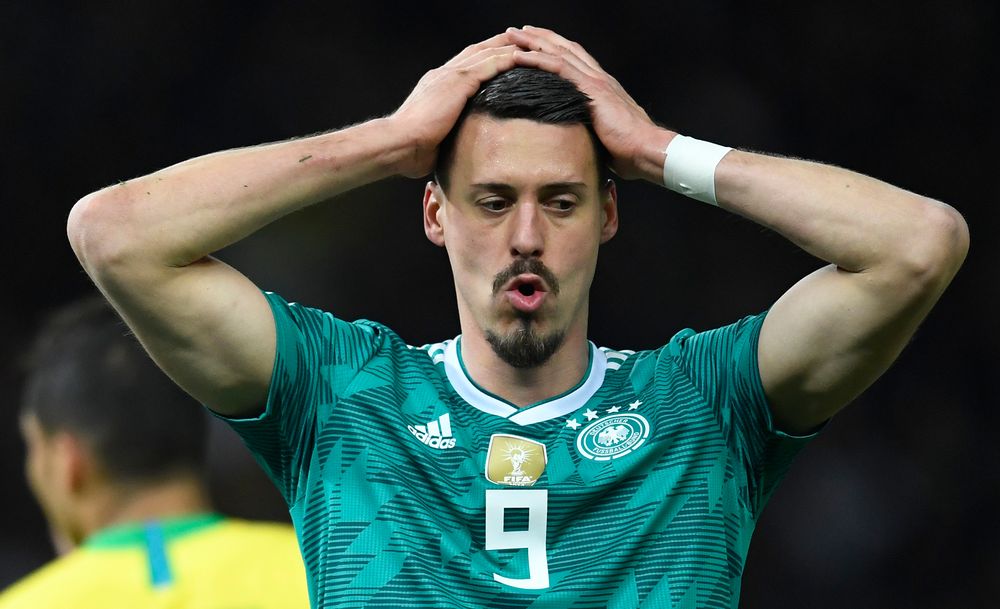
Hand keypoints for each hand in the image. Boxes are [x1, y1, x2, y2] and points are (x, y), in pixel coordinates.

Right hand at [388, 34, 519, 177]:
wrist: (399, 143)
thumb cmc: (411, 149)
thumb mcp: (434, 138)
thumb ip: (447, 134)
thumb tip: (456, 149)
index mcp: (436, 86)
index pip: (464, 65)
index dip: (482, 58)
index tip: (499, 55)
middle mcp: (442, 75)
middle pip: (476, 51)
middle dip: (498, 44)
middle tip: (520, 40)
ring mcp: (450, 76)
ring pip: (486, 53)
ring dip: (508, 47)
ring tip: (530, 45)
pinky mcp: (458, 83)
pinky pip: (489, 64)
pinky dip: (507, 59)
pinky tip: (524, 57)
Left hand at [507, 26, 673, 181]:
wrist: (646, 151)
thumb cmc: (629, 151)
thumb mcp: (602, 137)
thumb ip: (587, 130)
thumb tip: (573, 140)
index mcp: (601, 87)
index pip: (573, 60)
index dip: (553, 49)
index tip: (532, 44)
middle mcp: (598, 78)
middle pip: (564, 49)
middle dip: (539, 38)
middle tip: (516, 31)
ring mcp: (595, 81)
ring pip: (558, 52)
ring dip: (533, 42)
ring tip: (512, 34)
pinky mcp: (592, 90)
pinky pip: (559, 68)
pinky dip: (538, 59)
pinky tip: (520, 55)